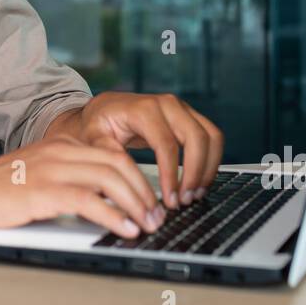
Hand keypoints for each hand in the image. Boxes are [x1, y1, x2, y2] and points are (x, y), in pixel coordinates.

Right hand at [0, 135, 166, 238]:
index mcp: (62, 145)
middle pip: (118, 164)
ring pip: (109, 178)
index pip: (114, 154)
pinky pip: (88, 200)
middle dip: (143, 192)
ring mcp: (51, 168)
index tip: (151, 202)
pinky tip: (124, 229)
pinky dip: (112, 216)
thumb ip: (71, 181)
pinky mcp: (41, 191)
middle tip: (156, 216)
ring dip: (134, 204)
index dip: (139, 178)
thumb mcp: (40, 176)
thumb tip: (108, 204)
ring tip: (146, 225)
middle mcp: (60, 150)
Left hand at [48, 91, 223, 209]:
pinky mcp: (189, 116)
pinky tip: (199, 182)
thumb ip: (106, 151)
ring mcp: (181, 108)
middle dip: (195, 173)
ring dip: (208, 168)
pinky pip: (212, 137)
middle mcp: (167, 104)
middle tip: (185, 200)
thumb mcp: (93, 136)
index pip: (167, 144)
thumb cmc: (99, 122)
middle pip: (196, 138)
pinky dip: (211, 160)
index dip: (171, 174)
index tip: (170, 199)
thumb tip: (123, 172)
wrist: (106, 107)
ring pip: (211, 137)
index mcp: (143, 109)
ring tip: (194, 195)